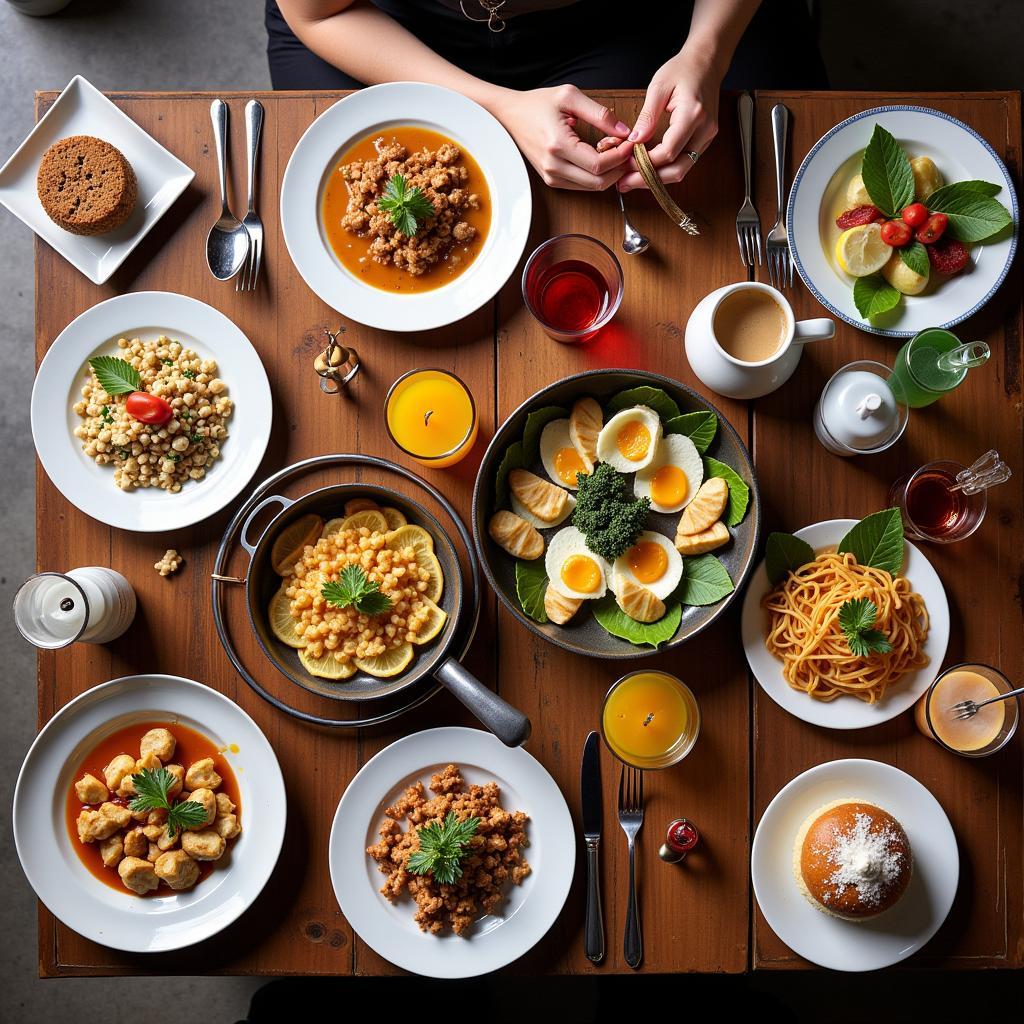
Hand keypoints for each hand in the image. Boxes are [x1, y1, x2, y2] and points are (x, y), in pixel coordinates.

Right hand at [495, 84, 633, 190]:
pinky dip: (596, 175)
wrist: (511, 116)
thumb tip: (624, 131)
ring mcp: (551, 177)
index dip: (620, 156)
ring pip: (592, 187)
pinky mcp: (552, 181)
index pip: (599, 164)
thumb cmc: (538, 104)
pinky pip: (582, 186)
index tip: (630, 142)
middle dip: (619, 168)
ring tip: (614, 151)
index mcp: (558, 145)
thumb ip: (600, 114)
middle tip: (627, 150)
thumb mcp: (570, 97)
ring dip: (609, 173)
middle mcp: (553, 167)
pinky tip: (600, 157)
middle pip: (598, 182)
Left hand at [616, 45, 723, 191]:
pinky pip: (685, 162)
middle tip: (625, 183)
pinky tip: (647, 169)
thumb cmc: (682, 69)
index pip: (668, 152)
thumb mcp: (658, 87)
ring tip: (632, 179)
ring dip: (657, 179)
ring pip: (682, 170)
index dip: (645, 163)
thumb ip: (647, 117)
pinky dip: (665, 169)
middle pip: (678, 170)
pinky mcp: (704, 140)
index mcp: (693, 114)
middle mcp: (705, 130)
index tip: (625, 163)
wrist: (706, 62)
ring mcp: (707, 137)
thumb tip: (634, 141)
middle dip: (649, 180)